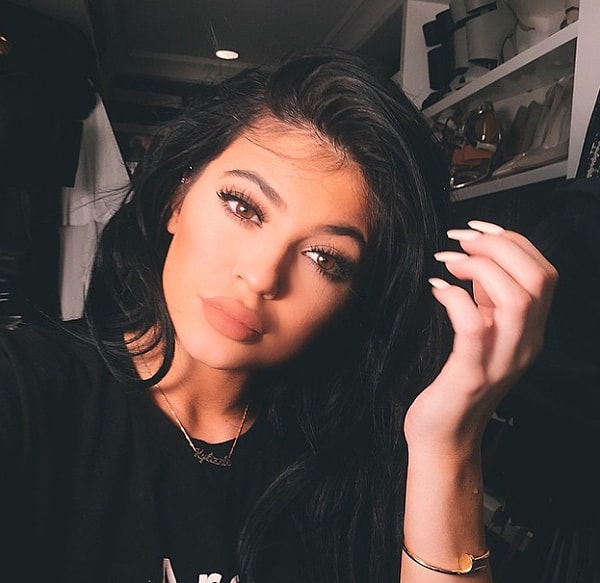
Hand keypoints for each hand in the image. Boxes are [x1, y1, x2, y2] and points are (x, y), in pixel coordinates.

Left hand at [404, 220, 557, 455]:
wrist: (445, 437)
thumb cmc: (458, 385)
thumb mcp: (483, 335)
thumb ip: (488, 300)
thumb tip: (479, 260)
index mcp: (529, 332)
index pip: (545, 273)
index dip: (514, 241)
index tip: (479, 229)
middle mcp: (524, 344)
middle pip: (539, 279)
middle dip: (499, 246)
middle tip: (461, 241)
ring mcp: (501, 360)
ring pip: (517, 299)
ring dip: (479, 267)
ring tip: (449, 261)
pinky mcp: (472, 374)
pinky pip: (474, 326)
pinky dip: (455, 298)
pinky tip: (437, 289)